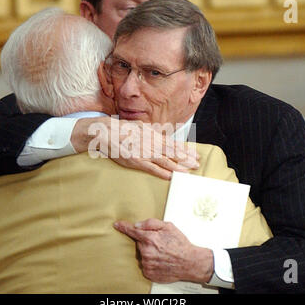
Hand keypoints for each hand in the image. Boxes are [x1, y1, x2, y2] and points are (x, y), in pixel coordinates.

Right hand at [71, 116, 199, 179]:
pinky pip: (152, 168)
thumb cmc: (121, 129)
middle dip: (186, 159)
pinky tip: (171, 177)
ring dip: (178, 167)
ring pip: (165, 161)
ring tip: (189, 172)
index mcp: (153, 135)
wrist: (106, 132)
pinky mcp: (136, 161)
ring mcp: (144, 152)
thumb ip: (149, 131)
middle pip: (173, 152)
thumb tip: (158, 132)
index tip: (195, 154)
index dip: (185, 150)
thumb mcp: (138, 126)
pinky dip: (162, 173)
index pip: (173, 144)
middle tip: (197, 164)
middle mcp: (152, 143)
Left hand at [114, 218, 213, 283]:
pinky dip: (151, 262)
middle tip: (160, 243)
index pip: (132, 231)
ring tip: (162, 253)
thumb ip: (151, 223)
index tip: (117, 225)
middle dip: (147, 242)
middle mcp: (146, 252)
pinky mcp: (149, 273)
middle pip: (139, 244)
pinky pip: (145, 265)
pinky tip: (161, 260)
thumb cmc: (180, 244)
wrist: (190, 262)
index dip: (123, 227)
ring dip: (149, 253)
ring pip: (142, 255)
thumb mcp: (168, 227)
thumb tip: (138, 225)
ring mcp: (147, 264)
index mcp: (149, 239)